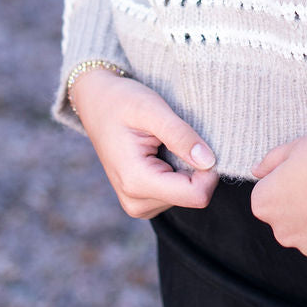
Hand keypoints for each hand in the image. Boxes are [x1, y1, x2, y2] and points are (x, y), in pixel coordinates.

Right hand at [69, 68, 217, 219]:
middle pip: (193, 196)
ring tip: (164, 143)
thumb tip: (209, 162)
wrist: (97, 104)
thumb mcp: (152, 109)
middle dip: (195, 167)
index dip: (210, 170)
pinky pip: (177, 193)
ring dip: (186, 168)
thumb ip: (180, 135)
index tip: (202, 142)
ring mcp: (138, 205)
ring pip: (187, 195)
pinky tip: (161, 152)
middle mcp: (136, 202)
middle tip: (177, 137)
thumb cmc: (122, 102)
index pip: (195, 195)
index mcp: (136, 182)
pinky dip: (178, 171)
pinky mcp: (143, 201)